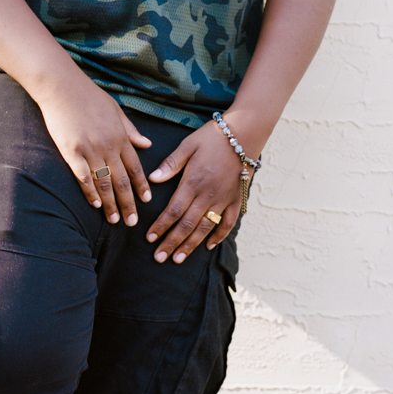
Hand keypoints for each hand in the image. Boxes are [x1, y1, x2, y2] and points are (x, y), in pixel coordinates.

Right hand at [37, 74, 152, 225]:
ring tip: (114, 220)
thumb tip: (147, 144)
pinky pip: (83, 177)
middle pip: (122, 181)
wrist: (63, 87)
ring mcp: (90, 150)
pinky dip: (90, 192)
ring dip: (111, 204)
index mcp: (120, 136)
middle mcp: (108, 146)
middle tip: (132, 222)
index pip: (135, 167)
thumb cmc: (89, 96)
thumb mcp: (116, 110)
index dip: (142, 186)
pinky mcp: (71, 151)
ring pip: (104, 183)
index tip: (147, 201)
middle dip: (129, 203)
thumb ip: (130, 130)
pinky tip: (95, 204)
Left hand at [145, 122, 245, 262]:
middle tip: (159, 258)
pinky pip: (228, 223)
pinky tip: (208, 246)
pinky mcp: (235, 200)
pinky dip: (219, 236)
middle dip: (171, 243)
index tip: (150, 239)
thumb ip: (171, 164)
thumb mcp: (187, 145)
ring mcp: (223, 199)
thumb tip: (152, 179)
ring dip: (190, 245)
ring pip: (205, 228)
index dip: (160, 226)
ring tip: (178, 259)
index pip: (173, 210)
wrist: (243, 134)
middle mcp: (208, 195)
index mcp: (193, 182)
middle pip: (186, 225)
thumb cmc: (211, 138)